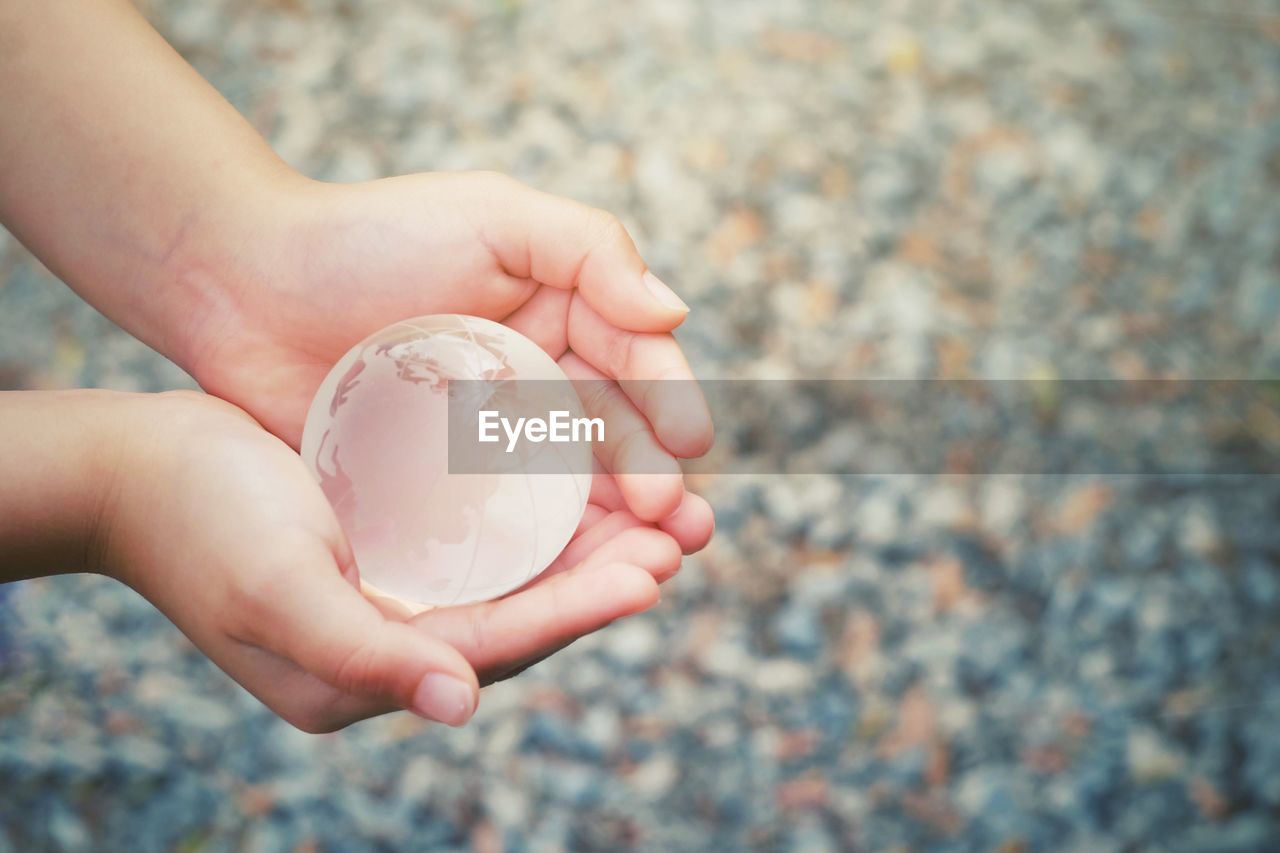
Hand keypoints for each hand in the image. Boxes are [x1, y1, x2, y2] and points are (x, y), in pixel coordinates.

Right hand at [100, 391, 683, 731]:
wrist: (133, 471)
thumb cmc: (195, 522)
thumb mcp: (277, 586)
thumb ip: (365, 651)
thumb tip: (458, 703)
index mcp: (366, 671)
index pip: (499, 643)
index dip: (578, 607)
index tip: (652, 570)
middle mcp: (391, 642)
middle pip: (522, 614)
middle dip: (603, 575)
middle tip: (683, 533)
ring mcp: (392, 596)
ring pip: (514, 575)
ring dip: (584, 544)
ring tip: (658, 511)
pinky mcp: (392, 549)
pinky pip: (483, 541)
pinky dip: (536, 517)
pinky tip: (580, 483)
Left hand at [180, 172, 713, 534]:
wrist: (242, 284)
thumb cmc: (369, 235)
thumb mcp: (495, 214)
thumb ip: (594, 251)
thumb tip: (676, 314)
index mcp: (563, 321)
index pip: (637, 367)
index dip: (668, 407)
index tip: (690, 446)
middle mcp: (535, 389)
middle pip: (617, 445)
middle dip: (659, 485)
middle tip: (682, 528)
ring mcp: (488, 449)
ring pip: (572, 498)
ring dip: (620, 534)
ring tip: (651, 565)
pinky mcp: (439, 496)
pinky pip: (502, 532)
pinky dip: (545, 559)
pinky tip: (572, 583)